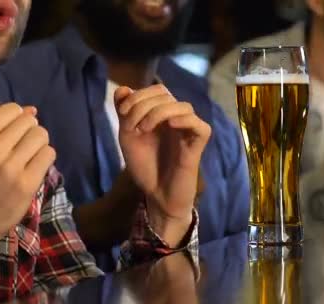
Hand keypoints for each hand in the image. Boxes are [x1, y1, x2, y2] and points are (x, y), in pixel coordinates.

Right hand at [0, 103, 55, 261]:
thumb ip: (1, 128)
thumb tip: (31, 110)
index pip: (12, 110)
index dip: (19, 120)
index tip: (14, 135)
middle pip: (30, 122)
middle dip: (30, 133)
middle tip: (22, 150)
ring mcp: (10, 167)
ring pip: (41, 135)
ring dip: (39, 146)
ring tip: (29, 159)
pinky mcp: (27, 183)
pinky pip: (48, 154)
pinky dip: (45, 159)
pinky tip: (34, 169)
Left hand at [115, 85, 210, 246]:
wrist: (156, 195)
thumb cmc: (144, 166)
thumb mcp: (127, 136)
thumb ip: (124, 112)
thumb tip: (122, 88)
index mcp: (161, 114)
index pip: (156, 90)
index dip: (137, 96)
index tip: (122, 114)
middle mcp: (176, 118)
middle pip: (166, 94)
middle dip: (142, 105)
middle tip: (131, 126)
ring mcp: (188, 130)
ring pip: (183, 106)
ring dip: (158, 113)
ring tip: (144, 130)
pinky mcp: (198, 145)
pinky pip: (200, 126)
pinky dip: (185, 120)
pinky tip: (170, 126)